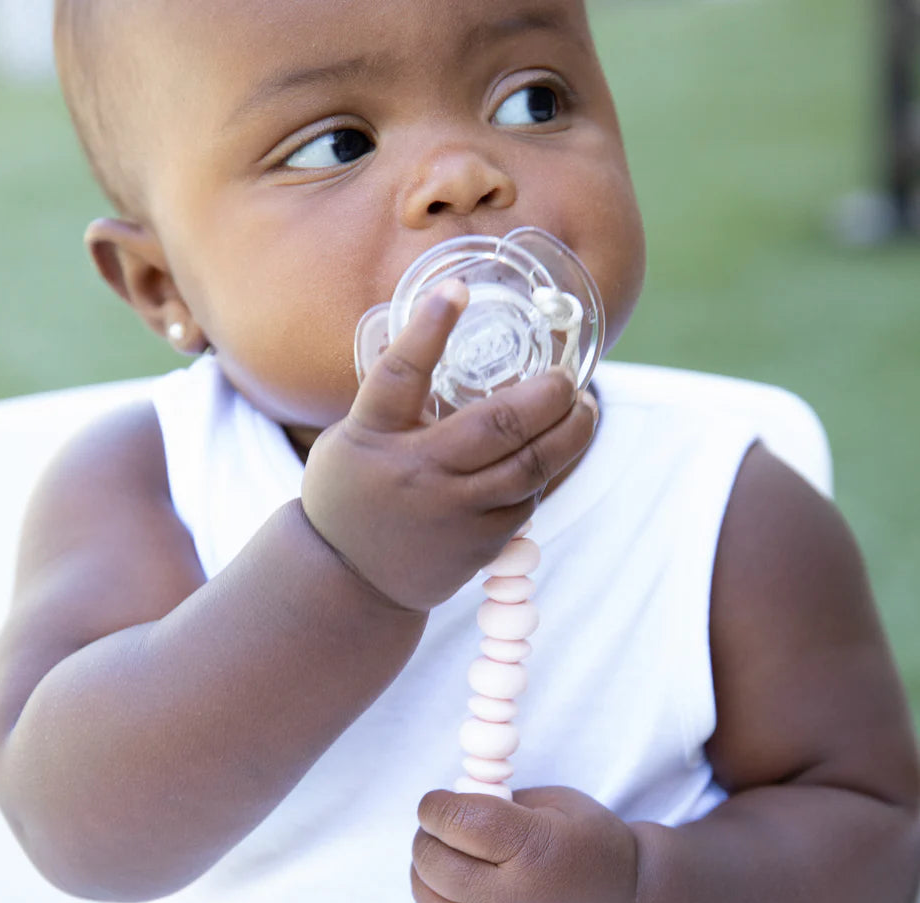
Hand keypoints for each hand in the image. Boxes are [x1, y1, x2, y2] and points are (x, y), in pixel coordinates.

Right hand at [302, 281, 596, 610]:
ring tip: (586, 407)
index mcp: (373, 437)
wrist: (349, 579)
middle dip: (548, 393)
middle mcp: (416, 474)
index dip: (429, 329)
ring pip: (530, 467)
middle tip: (568, 376)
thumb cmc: (353, 492)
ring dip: (570, 433)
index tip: (457, 289)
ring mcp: (452, 514)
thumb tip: (441, 332)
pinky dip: (545, 470)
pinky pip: (526, 499)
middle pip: (497, 424)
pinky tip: (555, 450)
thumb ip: (396, 397)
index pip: (400, 375)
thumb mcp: (353, 437)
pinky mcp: (479, 545)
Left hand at [411, 787, 637, 902]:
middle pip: (431, 860)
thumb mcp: (559, 805)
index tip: (439, 798)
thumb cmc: (593, 851)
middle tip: (441, 821)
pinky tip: (463, 884)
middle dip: (428, 832)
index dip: (436, 804)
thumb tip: (453, 799)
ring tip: (448, 851)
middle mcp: (510, 902)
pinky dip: (439, 899)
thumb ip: (503, 799)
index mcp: (533, 851)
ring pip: (426, 896)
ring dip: (425, 867)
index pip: (456, 820)